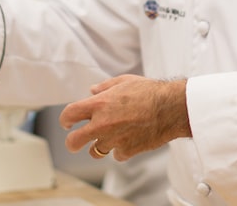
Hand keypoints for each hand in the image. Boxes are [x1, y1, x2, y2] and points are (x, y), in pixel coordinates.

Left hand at [59, 74, 190, 160]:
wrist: (170, 108)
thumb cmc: (149, 91)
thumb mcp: (124, 81)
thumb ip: (105, 87)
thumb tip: (92, 90)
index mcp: (99, 104)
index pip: (69, 114)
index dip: (65, 119)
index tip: (68, 122)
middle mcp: (102, 124)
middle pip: (74, 141)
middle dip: (72, 142)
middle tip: (76, 140)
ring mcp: (113, 140)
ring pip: (95, 151)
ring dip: (99, 145)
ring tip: (110, 136)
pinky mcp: (126, 151)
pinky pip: (116, 155)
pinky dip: (120, 149)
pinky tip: (129, 138)